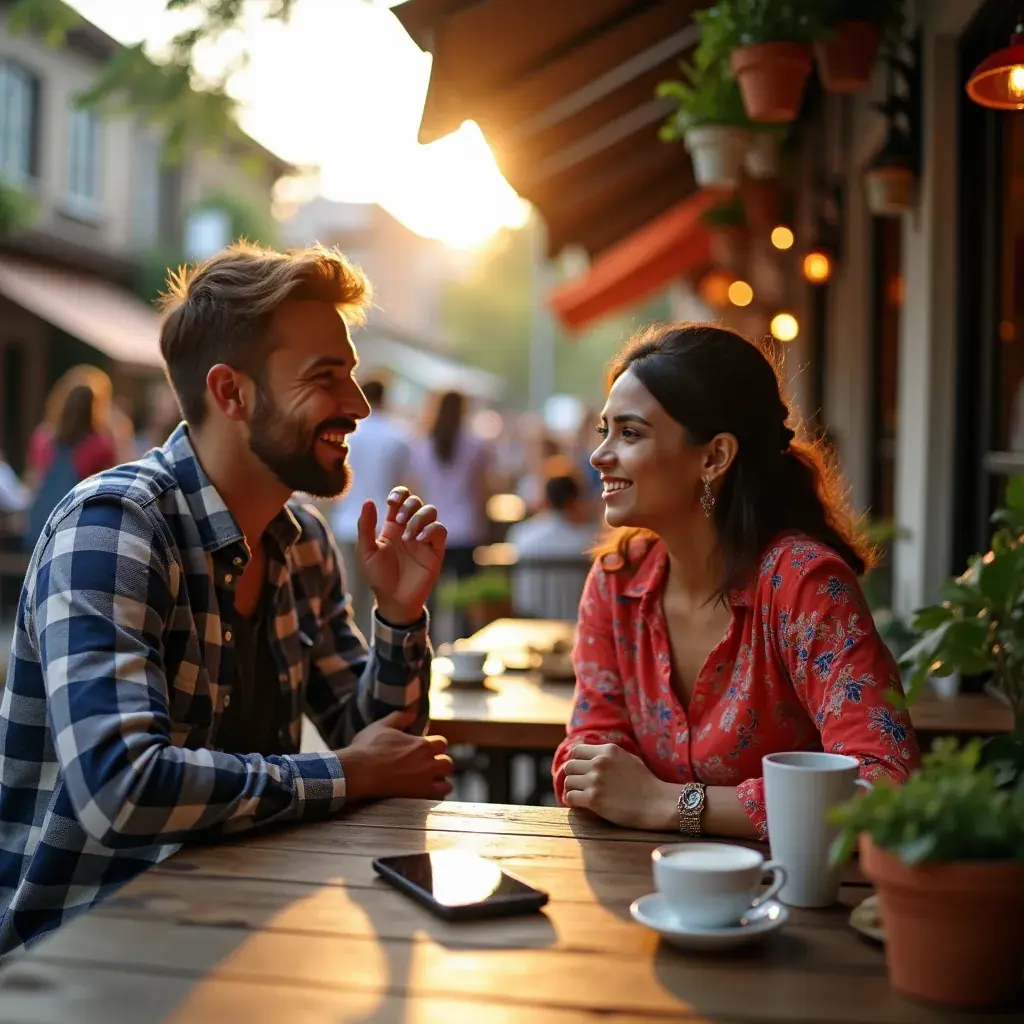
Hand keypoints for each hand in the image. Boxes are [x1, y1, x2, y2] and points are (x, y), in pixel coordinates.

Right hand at [337, 708, 453, 801]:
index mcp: (421, 744)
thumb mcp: (382, 725)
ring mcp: (425, 780)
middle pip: (447, 763)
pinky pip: (438, 797)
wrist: (357, 771)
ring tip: (428, 782)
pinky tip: (425, 794)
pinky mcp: (419, 796)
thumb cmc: (367, 748)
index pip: (442, 743)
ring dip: (440, 781)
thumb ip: (401, 717)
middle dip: (439, 764)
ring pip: (447, 782)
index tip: (425, 751)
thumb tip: (413, 709)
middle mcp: (427, 762)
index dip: (435, 747)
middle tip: (427, 767)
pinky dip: (435, 796)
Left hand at [357, 486, 446, 624]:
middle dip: (408, 506)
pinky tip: (419, 540)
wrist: (394, 599)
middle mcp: (409, 528)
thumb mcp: (366, 551)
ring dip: (419, 518)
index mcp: (392, 526)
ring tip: (408, 536)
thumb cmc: (378, 577)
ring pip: (431, 511)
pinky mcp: (436, 549)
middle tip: (398, 521)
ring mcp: (424, 538)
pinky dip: (431, 530)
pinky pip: (440, 530)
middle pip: (416, 501)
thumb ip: (365, 527)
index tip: (391, 502)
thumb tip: (368, 501)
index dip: (399, 494)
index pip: (400, 499)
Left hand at [562, 743, 676, 830]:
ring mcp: (595, 780)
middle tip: (579, 785)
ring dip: (572, 789)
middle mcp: (599, 762)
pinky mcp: (594, 799)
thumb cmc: (646, 783)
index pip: (577, 751)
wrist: (656, 803)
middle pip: (569, 766)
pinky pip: (570, 797)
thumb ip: (609, 755)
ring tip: (580, 795)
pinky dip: (572, 802)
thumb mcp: (628, 758)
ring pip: (568, 781)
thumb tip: (592, 757)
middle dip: (573, 776)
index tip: (579, 771)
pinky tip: (580, 804)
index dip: (576, 762)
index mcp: (608, 750)